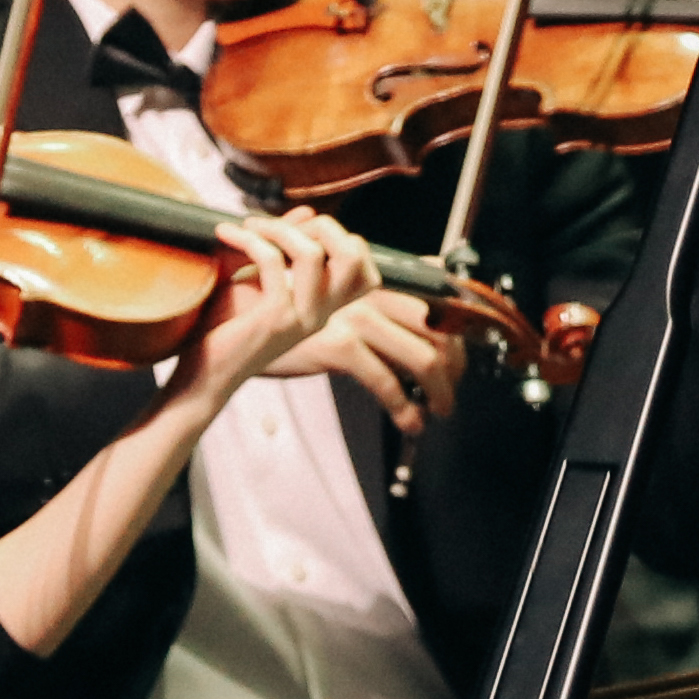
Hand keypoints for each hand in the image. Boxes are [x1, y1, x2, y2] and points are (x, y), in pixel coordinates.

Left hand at [174, 210, 379, 409]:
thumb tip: (307, 212)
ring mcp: (300, 317)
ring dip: (276, 228)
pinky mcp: (274, 319)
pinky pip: (272, 261)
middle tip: (278, 224)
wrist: (203, 372)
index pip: (366, 268)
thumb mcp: (260, 280)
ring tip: (247, 226)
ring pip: (312, 252)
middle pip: (353, 254)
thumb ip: (285, 250)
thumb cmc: (226, 327)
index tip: (297, 230)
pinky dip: (248, 239)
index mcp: (323, 307)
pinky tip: (225, 234)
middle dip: (320, 224)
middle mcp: (320, 313)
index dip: (339, 237)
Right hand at [272, 286, 459, 435]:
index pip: (434, 294)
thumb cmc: (278, 308)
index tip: (461, 357)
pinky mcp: (338, 343)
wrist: (237, 317)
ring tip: (439, 410)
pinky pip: (386, 381)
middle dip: (455, 366)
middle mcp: (370, 291)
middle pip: (439, 328)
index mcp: (373, 277)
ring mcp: (356, 315)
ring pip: (423, 356)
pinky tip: (408, 421)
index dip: (458, 329)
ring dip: (441, 391)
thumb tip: (403, 315)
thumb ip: (363, 297)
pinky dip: (404, 407)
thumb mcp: (325, 296)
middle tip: (451, 390)